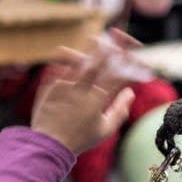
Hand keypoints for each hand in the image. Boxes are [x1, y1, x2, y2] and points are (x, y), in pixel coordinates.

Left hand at [32, 38, 135, 152]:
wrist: (49, 145)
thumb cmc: (80, 139)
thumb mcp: (105, 129)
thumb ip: (120, 110)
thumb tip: (130, 91)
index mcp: (98, 100)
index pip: (117, 74)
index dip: (127, 61)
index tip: (133, 52)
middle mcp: (81, 90)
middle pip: (97, 62)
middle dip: (108, 48)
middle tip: (115, 35)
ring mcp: (64, 87)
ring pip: (77, 61)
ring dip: (87, 49)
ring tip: (94, 40)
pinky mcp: (49, 87)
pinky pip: (57, 67)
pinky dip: (64, 58)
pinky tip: (67, 51)